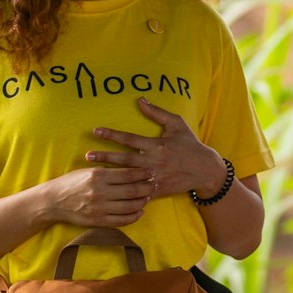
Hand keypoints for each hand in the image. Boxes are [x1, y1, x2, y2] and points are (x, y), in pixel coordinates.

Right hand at [39, 165, 156, 227]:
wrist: (53, 201)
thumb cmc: (71, 182)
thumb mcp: (88, 170)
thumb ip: (108, 171)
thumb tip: (131, 171)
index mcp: (98, 176)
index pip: (127, 174)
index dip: (142, 173)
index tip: (152, 171)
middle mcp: (100, 192)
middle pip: (132, 190)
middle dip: (147, 187)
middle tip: (155, 184)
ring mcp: (100, 208)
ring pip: (130, 206)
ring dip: (142, 202)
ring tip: (148, 197)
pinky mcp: (98, 221)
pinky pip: (122, 220)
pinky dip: (134, 216)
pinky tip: (139, 211)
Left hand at [87, 99, 224, 198]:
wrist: (205, 170)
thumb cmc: (189, 144)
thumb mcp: (176, 124)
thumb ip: (157, 112)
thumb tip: (140, 100)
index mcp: (156, 145)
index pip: (129, 138)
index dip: (111, 134)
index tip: (96, 131)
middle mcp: (154, 161)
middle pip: (124, 159)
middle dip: (105, 156)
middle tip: (87, 155)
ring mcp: (155, 177)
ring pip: (128, 176)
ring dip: (110, 173)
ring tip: (93, 172)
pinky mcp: (157, 189)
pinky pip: (138, 192)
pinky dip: (125, 192)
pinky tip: (111, 192)